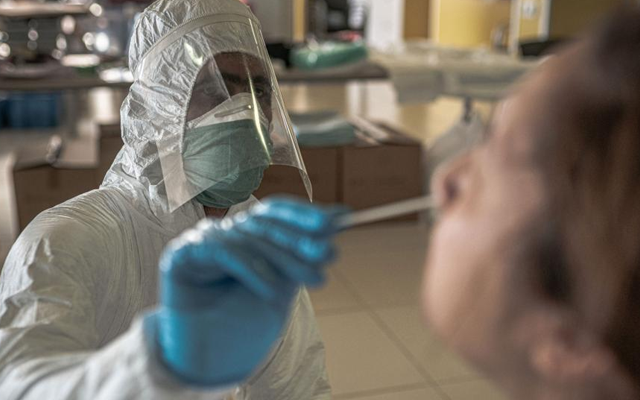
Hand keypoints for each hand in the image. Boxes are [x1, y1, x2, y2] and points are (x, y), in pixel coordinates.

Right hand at [149, 197, 344, 386]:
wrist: (208, 354)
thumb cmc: (245, 314)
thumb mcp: (284, 281)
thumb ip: (303, 251)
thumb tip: (338, 217)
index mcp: (247, 231)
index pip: (276, 210)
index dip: (306, 214)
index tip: (339, 219)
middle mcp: (225, 230)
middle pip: (267, 226)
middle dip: (302, 241)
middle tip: (330, 255)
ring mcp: (202, 239)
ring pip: (249, 240)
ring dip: (286, 260)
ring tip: (316, 279)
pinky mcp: (181, 254)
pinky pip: (224, 253)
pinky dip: (252, 270)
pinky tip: (274, 290)